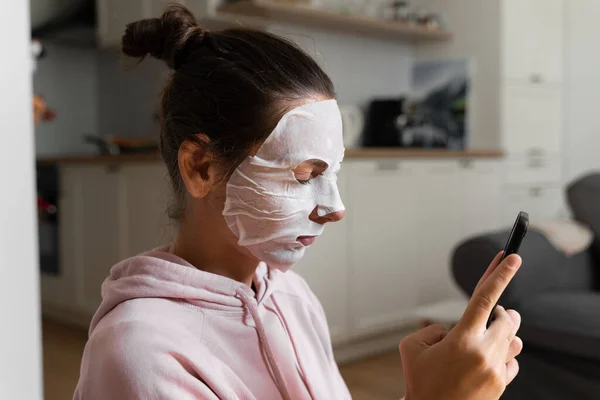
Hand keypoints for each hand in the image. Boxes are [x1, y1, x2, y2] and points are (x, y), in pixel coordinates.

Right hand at [400, 252, 522, 399]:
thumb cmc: (419, 381)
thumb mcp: (411, 347)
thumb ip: (431, 328)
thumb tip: (452, 330)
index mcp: (461, 339)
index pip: (486, 298)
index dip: (501, 274)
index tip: (514, 257)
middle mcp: (484, 352)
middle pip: (508, 318)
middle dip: (502, 312)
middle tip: (492, 313)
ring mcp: (496, 370)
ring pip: (515, 339)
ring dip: (504, 332)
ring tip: (486, 338)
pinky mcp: (502, 384)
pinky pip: (513, 361)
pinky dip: (504, 354)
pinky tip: (488, 359)